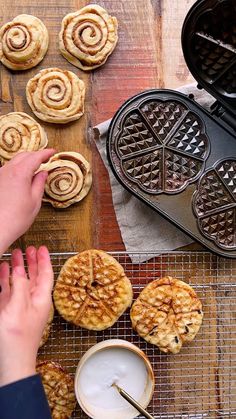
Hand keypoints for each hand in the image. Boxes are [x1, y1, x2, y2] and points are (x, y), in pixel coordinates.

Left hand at [0, 149, 54, 253]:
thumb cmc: (16, 219)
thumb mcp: (35, 201)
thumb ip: (39, 183)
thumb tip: (43, 173)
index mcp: (20, 173)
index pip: (35, 157)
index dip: (45, 153)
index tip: (52, 152)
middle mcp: (7, 171)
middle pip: (23, 155)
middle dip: (35, 155)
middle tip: (46, 159)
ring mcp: (0, 175)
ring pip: (14, 161)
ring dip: (26, 161)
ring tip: (36, 167)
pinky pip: (8, 169)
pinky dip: (18, 168)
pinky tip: (24, 176)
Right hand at [0, 246, 53, 386]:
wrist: (11, 361)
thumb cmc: (17, 338)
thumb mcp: (19, 307)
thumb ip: (20, 286)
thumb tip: (21, 269)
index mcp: (41, 299)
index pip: (45, 274)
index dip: (44, 260)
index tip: (41, 248)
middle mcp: (32, 301)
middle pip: (34, 276)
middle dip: (32, 261)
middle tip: (28, 248)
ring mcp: (20, 306)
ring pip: (20, 281)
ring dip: (18, 268)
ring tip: (14, 254)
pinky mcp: (8, 311)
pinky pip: (9, 290)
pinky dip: (6, 279)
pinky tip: (2, 270)